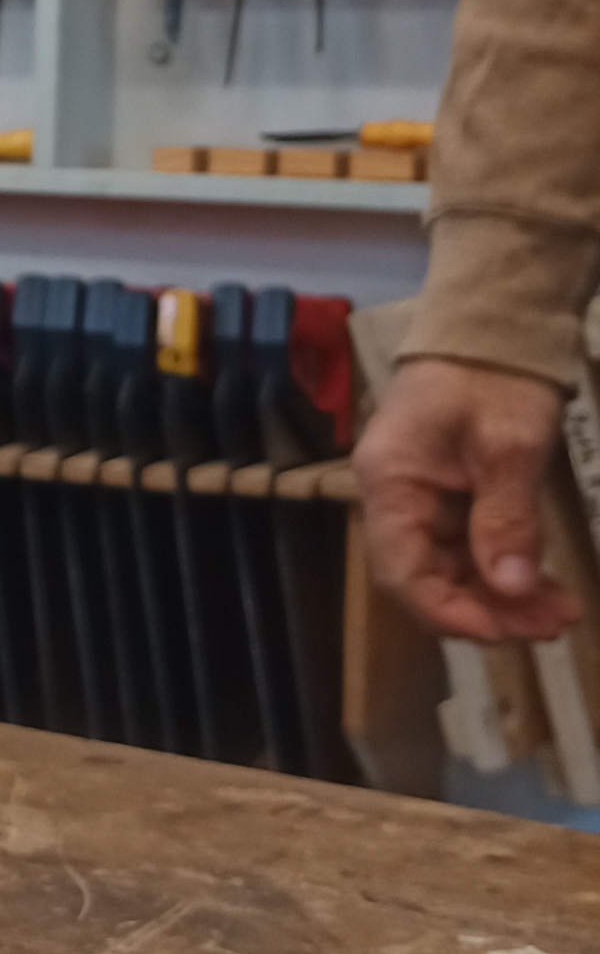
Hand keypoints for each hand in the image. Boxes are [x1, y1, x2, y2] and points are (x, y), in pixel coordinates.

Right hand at [353, 353, 578, 643]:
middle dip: (488, 608)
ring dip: (504, 594)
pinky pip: (470, 545)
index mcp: (390, 483)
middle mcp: (394, 496)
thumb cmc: (494, 375)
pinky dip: (506, 567)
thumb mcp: (509, 447)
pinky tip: (546, 584)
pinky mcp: (448, 492)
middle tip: (552, 626)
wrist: (497, 321)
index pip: (404, 571)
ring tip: (562, 612)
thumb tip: (512, 588)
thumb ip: (506, 520)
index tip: (505, 632)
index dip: (450, 611)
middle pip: (428, 576)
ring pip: (453, 567)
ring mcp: (420, 495)